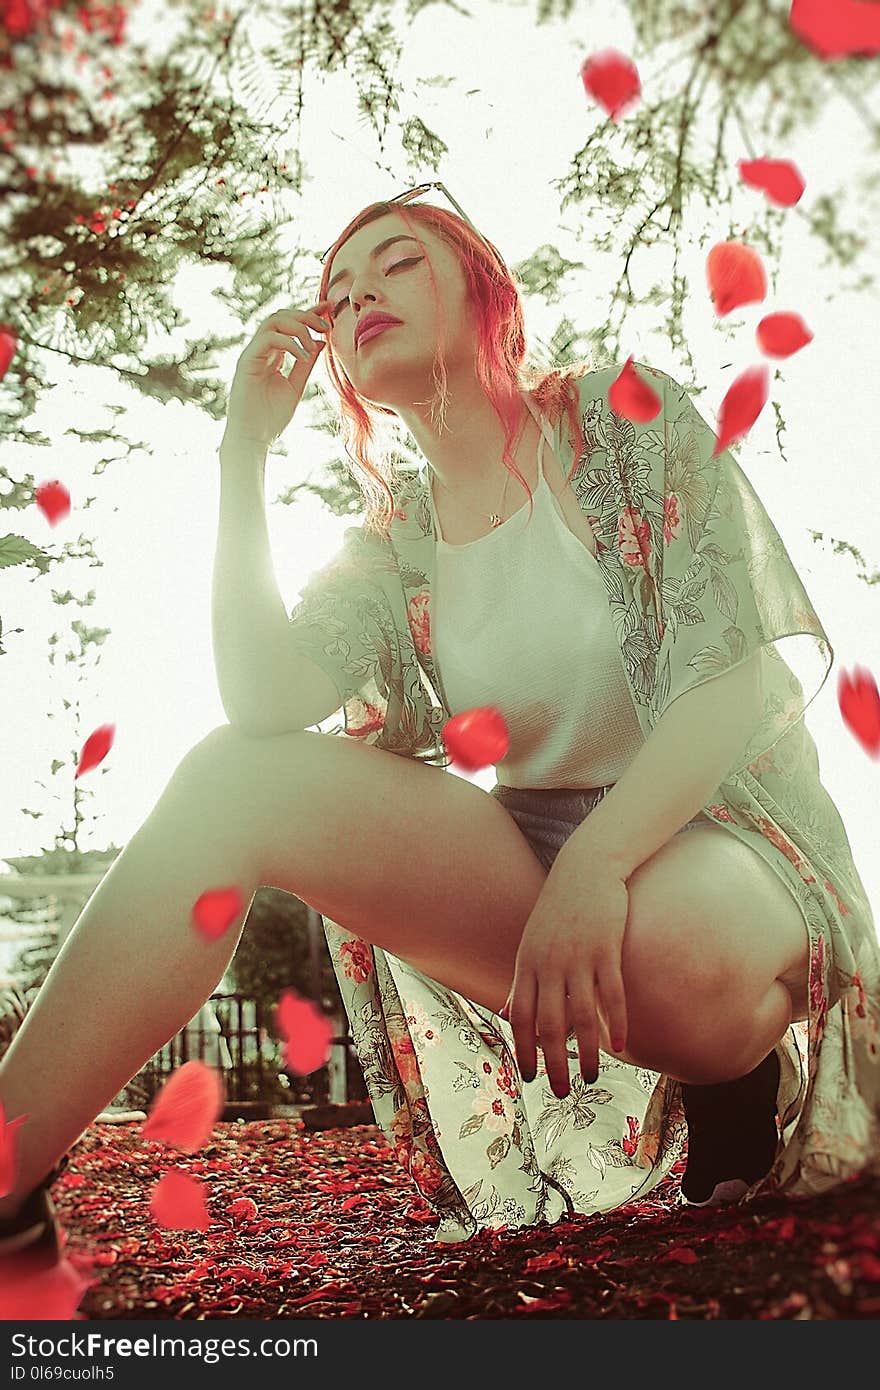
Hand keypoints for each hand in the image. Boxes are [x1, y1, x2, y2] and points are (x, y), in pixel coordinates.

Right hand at [223, 300, 334, 449]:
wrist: (253, 439)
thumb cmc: (271, 418)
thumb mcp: (295, 386)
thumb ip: (305, 365)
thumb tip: (321, 342)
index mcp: (271, 355)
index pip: (289, 325)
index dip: (309, 313)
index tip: (329, 307)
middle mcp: (260, 351)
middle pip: (280, 317)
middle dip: (305, 315)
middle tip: (326, 326)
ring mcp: (252, 355)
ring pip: (273, 322)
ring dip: (298, 326)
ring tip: (314, 341)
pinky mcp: (247, 362)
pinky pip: (268, 339)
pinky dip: (289, 343)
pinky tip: (303, 355)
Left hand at [504, 844, 629, 1097]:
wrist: (585, 868)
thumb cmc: (558, 910)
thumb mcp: (532, 944)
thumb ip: (524, 982)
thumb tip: (511, 1017)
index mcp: (527, 965)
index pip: (523, 1018)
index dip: (525, 1050)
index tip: (530, 1078)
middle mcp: (549, 965)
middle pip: (551, 1024)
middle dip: (554, 1062)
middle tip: (560, 1092)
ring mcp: (579, 957)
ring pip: (582, 1016)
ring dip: (588, 1052)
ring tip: (591, 1078)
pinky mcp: (606, 949)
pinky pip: (611, 994)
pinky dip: (615, 1022)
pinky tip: (620, 1046)